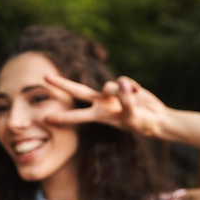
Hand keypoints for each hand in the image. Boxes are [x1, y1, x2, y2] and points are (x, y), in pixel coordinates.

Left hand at [44, 75, 168, 136]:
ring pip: (110, 85)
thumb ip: (125, 100)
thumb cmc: (142, 122)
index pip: (78, 116)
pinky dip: (132, 87)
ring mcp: (110, 94)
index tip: (47, 119)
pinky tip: (138, 93)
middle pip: (78, 91)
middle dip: (62, 85)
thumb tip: (120, 82)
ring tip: (134, 100)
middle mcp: (101, 103)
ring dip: (122, 92)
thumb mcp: (133, 115)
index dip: (63, 117)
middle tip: (44, 77)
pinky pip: (125, 80)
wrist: (155, 119)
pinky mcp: (121, 85)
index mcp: (100, 115)